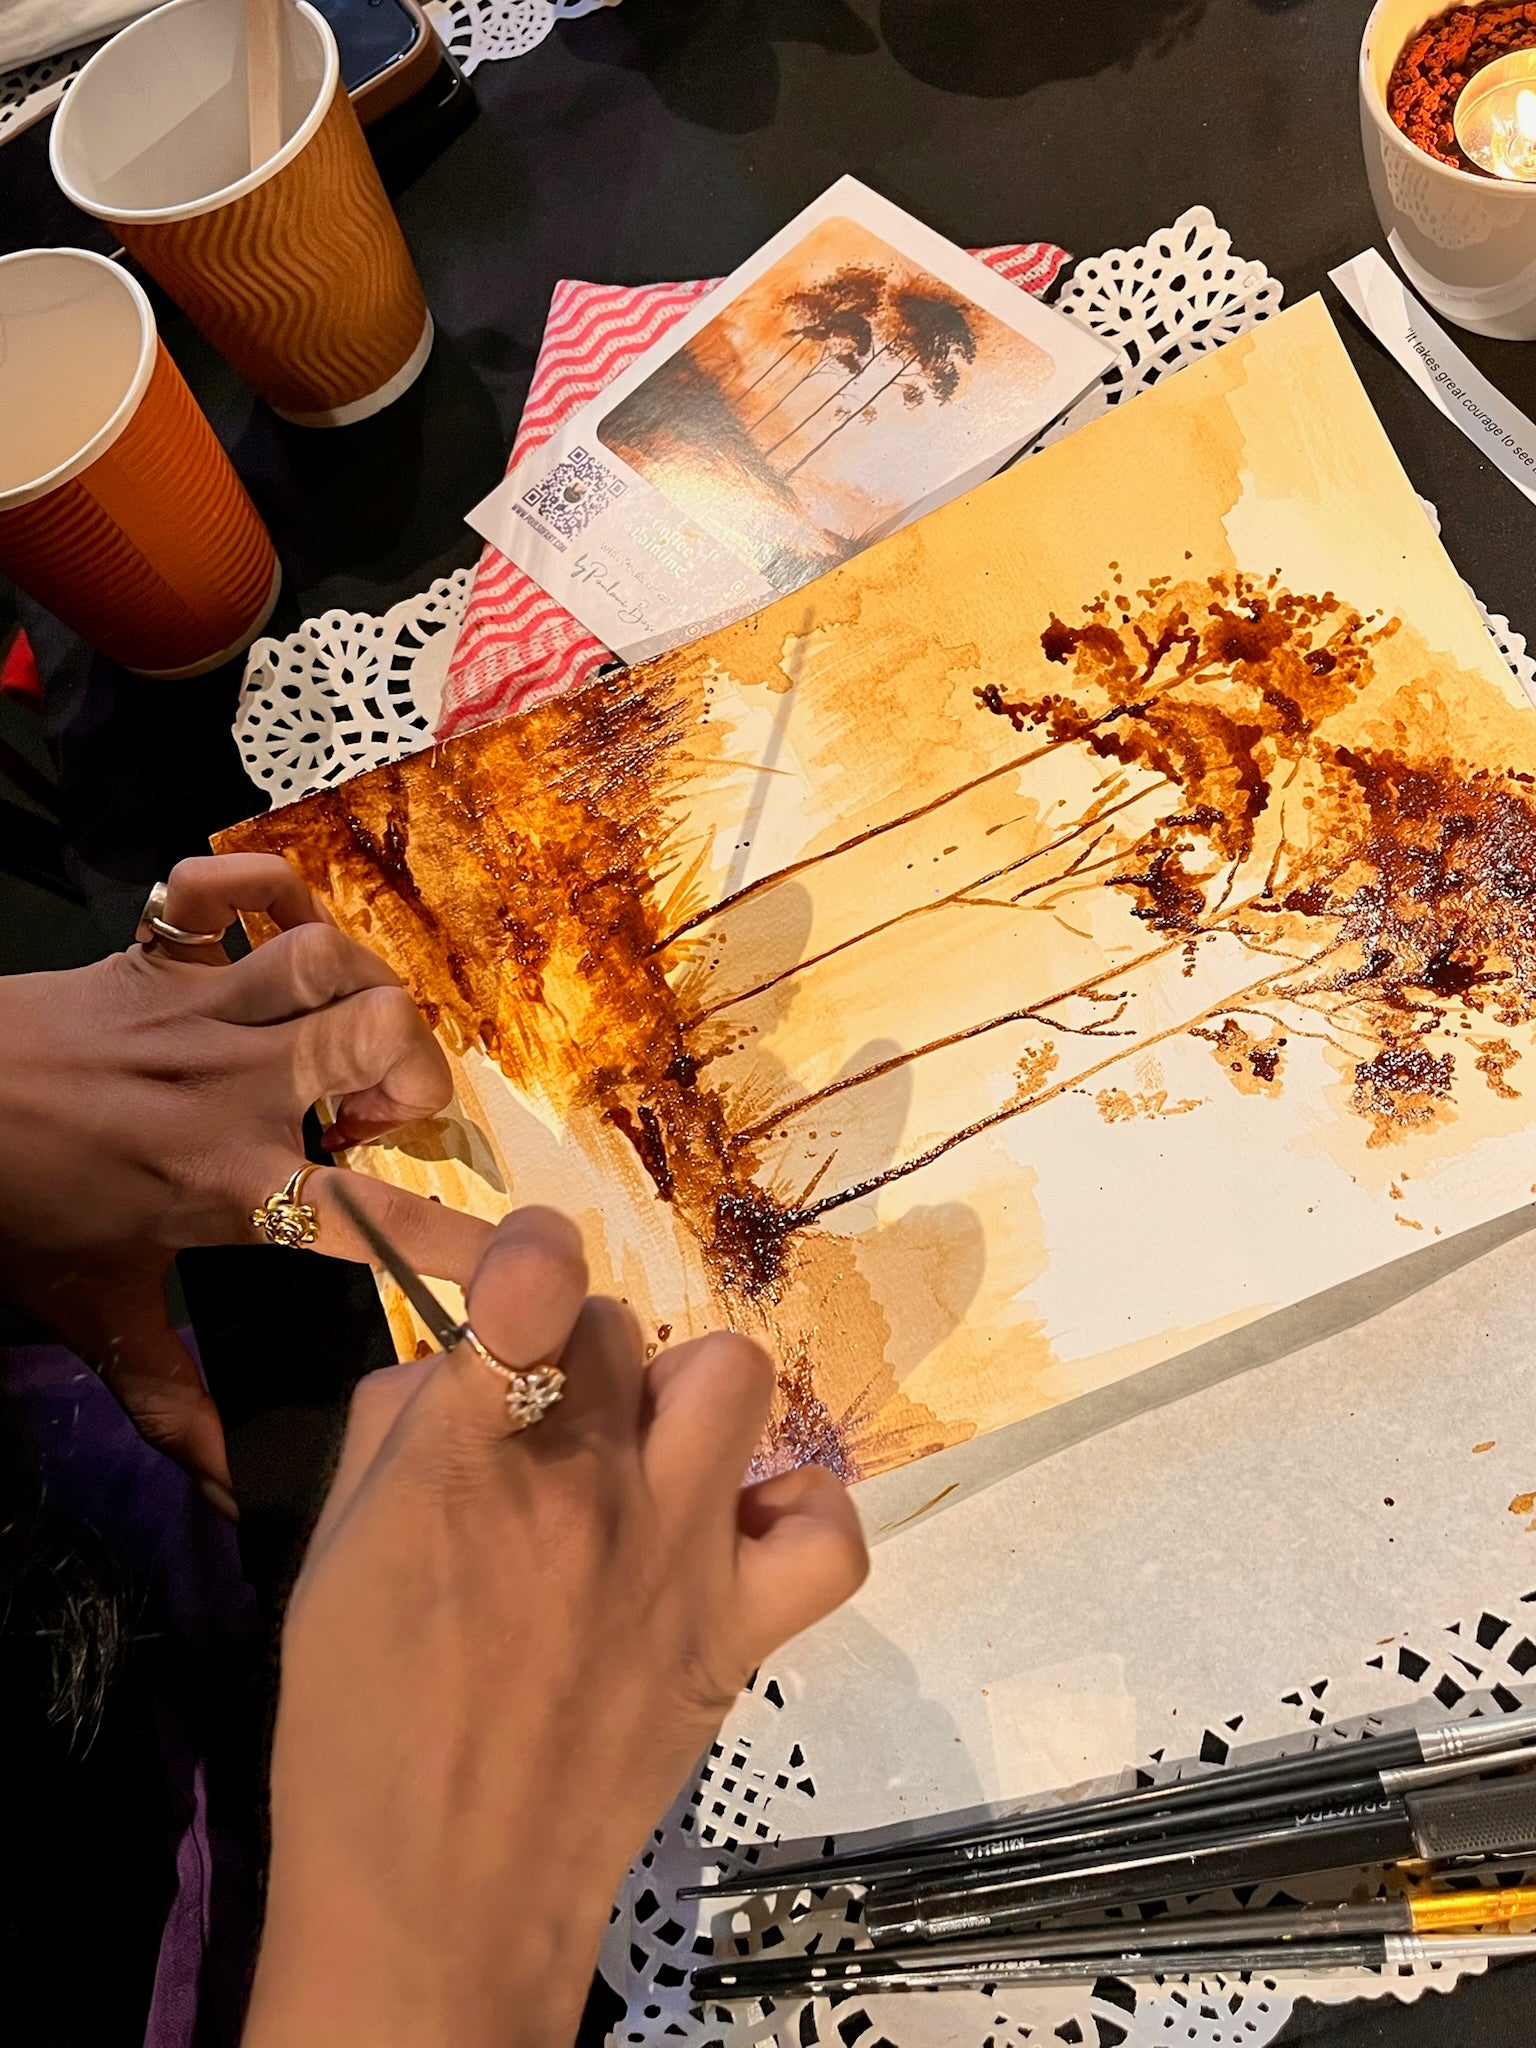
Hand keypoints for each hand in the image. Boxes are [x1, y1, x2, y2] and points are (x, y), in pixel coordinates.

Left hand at [0, 854, 490, 1504]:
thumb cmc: (14, 1216)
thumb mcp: (94, 1317)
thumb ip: (172, 1406)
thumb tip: (230, 1508)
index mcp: (228, 1185)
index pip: (367, 1223)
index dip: (457, 1242)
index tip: (523, 1261)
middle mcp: (231, 1088)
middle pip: (374, 1037)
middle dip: (417, 1069)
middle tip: (394, 1109)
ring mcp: (195, 1009)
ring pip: (323, 954)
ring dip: (361, 983)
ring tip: (349, 1024)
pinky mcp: (155, 952)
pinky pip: (224, 885)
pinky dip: (258, 880)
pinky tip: (274, 922)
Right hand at [243, 1208, 867, 2047]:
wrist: (435, 1905)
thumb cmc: (353, 1730)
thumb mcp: (328, 1553)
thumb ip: (394, 1427)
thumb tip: (455, 1357)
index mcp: (468, 1463)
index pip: (531, 1279)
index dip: (522, 1245)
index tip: (507, 1270)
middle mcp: (589, 1487)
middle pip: (614, 1321)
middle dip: (570, 1352)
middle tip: (541, 1424)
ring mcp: (681, 1556)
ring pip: (729, 1373)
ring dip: (676, 1398)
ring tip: (639, 1463)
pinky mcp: (742, 1632)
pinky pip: (826, 1527)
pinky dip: (788, 1515)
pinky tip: (730, 1536)